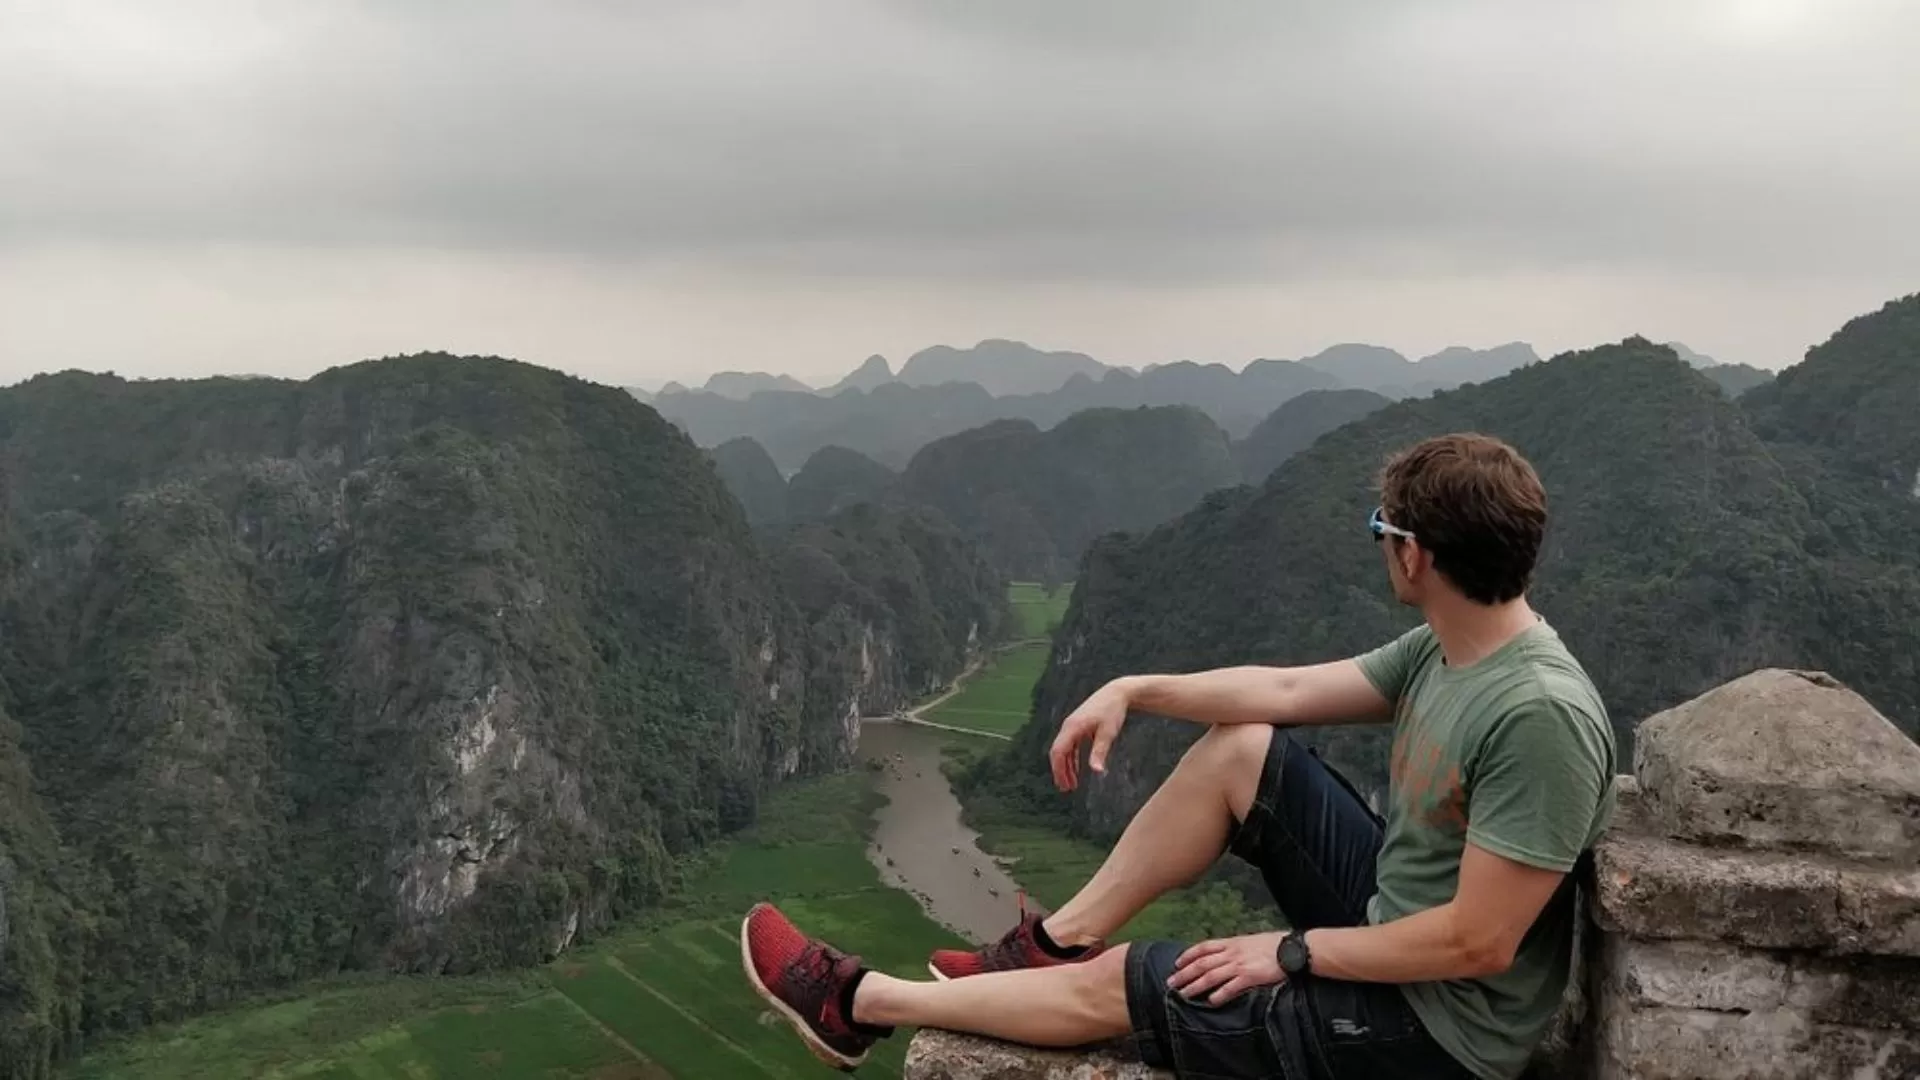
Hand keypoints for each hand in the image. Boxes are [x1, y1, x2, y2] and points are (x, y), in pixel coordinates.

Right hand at [1048, 680, 1129, 790]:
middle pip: (1058, 752)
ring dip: (1066, 767)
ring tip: (1072, 784)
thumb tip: (1097, 771)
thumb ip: (1099, 752)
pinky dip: (1072, 758)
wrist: (1117, 692)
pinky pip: (1071, 745)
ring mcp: (1072, 726)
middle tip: (1066, 789)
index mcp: (1072, 727)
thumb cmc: (1113, 711)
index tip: (1063, 784)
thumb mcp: (1108, 733)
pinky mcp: (1078, 726)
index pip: (1058, 751)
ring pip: (1064, 750)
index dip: (1058, 769)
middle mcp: (1068, 726)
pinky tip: (1077, 770)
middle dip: (1060, 771)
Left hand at [1167, 931, 1285, 1004]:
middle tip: (1171, 983)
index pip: (1203, 947)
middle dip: (1184, 974)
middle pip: (1202, 963)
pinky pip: (1230, 987)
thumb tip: (1222, 955)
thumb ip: (1234, 948)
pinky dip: (1219, 995)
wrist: (1291, 949)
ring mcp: (1239, 965)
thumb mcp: (1249, 941)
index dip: (1188, 955)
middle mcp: (1232, 953)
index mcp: (1231, 943)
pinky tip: (1210, 1002)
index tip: (1177, 963)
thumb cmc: (1273, 945)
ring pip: (1211, 976)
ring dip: (1195, 986)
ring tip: (1183, 994)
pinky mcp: (1250, 977)